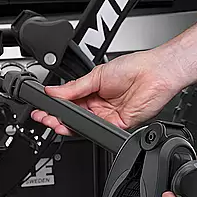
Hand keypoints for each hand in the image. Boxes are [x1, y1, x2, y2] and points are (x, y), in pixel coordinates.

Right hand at [30, 49, 183, 134]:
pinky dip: (85, 128)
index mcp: (91, 90)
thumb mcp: (96, 75)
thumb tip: (52, 91)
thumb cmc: (132, 67)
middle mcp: (99, 104)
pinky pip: (98, 130)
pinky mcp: (117, 124)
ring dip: (67, 124)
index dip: (55, 105)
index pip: (68, 101)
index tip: (41, 105)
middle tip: (44, 116)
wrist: (154, 73)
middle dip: (56, 117)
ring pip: (83, 125)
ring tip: (54, 121)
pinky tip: (75, 123)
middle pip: (73, 115)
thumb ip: (73, 87)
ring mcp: (107, 115)